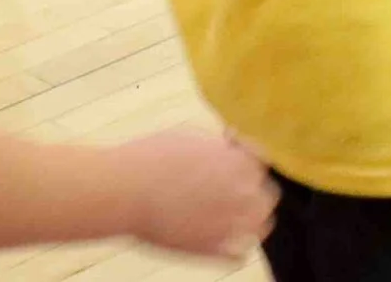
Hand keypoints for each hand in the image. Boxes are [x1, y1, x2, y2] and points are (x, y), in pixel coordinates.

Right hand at [118, 129, 277, 257]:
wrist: (123, 189)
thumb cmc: (151, 157)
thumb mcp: (192, 137)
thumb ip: (217, 148)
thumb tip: (225, 148)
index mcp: (237, 161)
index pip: (261, 164)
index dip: (247, 161)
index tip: (232, 164)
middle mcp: (240, 191)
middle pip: (266, 195)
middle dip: (253, 192)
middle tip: (234, 192)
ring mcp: (226, 222)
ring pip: (260, 225)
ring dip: (252, 221)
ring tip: (236, 218)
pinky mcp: (208, 249)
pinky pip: (239, 253)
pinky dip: (238, 248)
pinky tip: (225, 241)